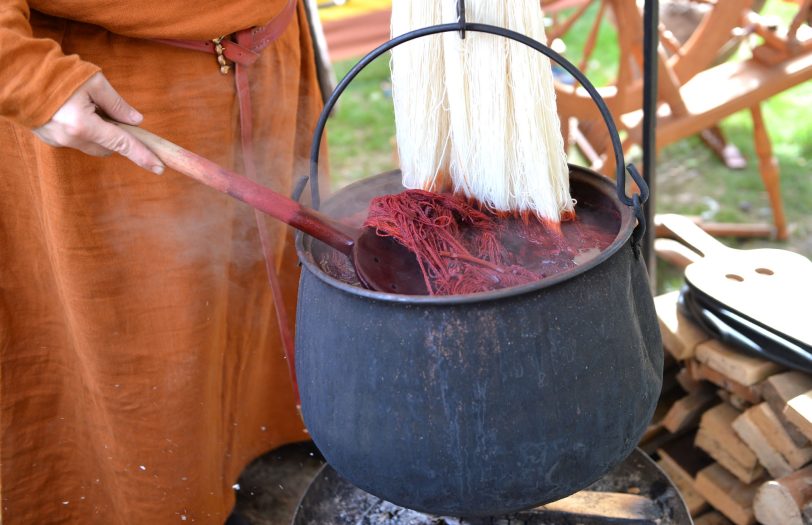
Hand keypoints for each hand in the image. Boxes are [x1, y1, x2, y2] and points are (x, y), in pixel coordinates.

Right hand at [33, 72, 163, 173]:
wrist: (19, 76)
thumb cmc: (58, 75)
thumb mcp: (95, 83)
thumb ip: (117, 104)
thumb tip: (136, 121)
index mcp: (84, 125)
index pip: (122, 144)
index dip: (142, 155)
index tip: (159, 167)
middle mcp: (71, 138)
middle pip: (108, 148)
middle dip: (115, 136)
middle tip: (108, 112)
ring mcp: (58, 141)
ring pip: (92, 145)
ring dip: (98, 132)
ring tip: (85, 107)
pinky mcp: (50, 140)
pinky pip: (76, 140)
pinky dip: (83, 130)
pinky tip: (72, 111)